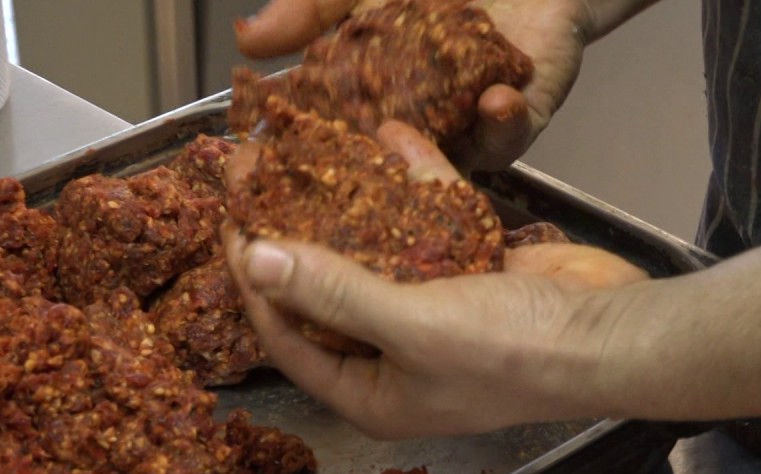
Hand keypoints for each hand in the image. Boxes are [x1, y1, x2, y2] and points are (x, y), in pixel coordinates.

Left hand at [224, 122, 647, 437]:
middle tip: (260, 175)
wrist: (618, 332)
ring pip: (371, 250)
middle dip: (292, 231)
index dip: (252, 281)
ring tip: (311, 148)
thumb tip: (253, 262)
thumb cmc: (514, 354)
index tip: (231, 222)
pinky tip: (392, 139)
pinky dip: (413, 185)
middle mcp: (390, 355)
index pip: (285, 334)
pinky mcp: (466, 270)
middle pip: (321, 288)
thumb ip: (332, 292)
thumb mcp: (412, 326)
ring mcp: (430, 311)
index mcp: (367, 391)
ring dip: (347, 202)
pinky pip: (424, 224)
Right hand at [234, 0, 591, 169]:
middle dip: (359, 170)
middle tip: (342, 165)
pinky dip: (499, 124)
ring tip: (416, 133)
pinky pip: (507, 140)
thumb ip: (307, 13)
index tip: (274, 154)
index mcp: (369, 103)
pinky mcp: (515, 124)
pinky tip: (494, 100)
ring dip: (428, 155)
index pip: (328, 136)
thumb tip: (245, 40)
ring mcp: (462, 131)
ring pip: (442, 166)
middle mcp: (413, 127)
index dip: (300, 148)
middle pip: (380, 169)